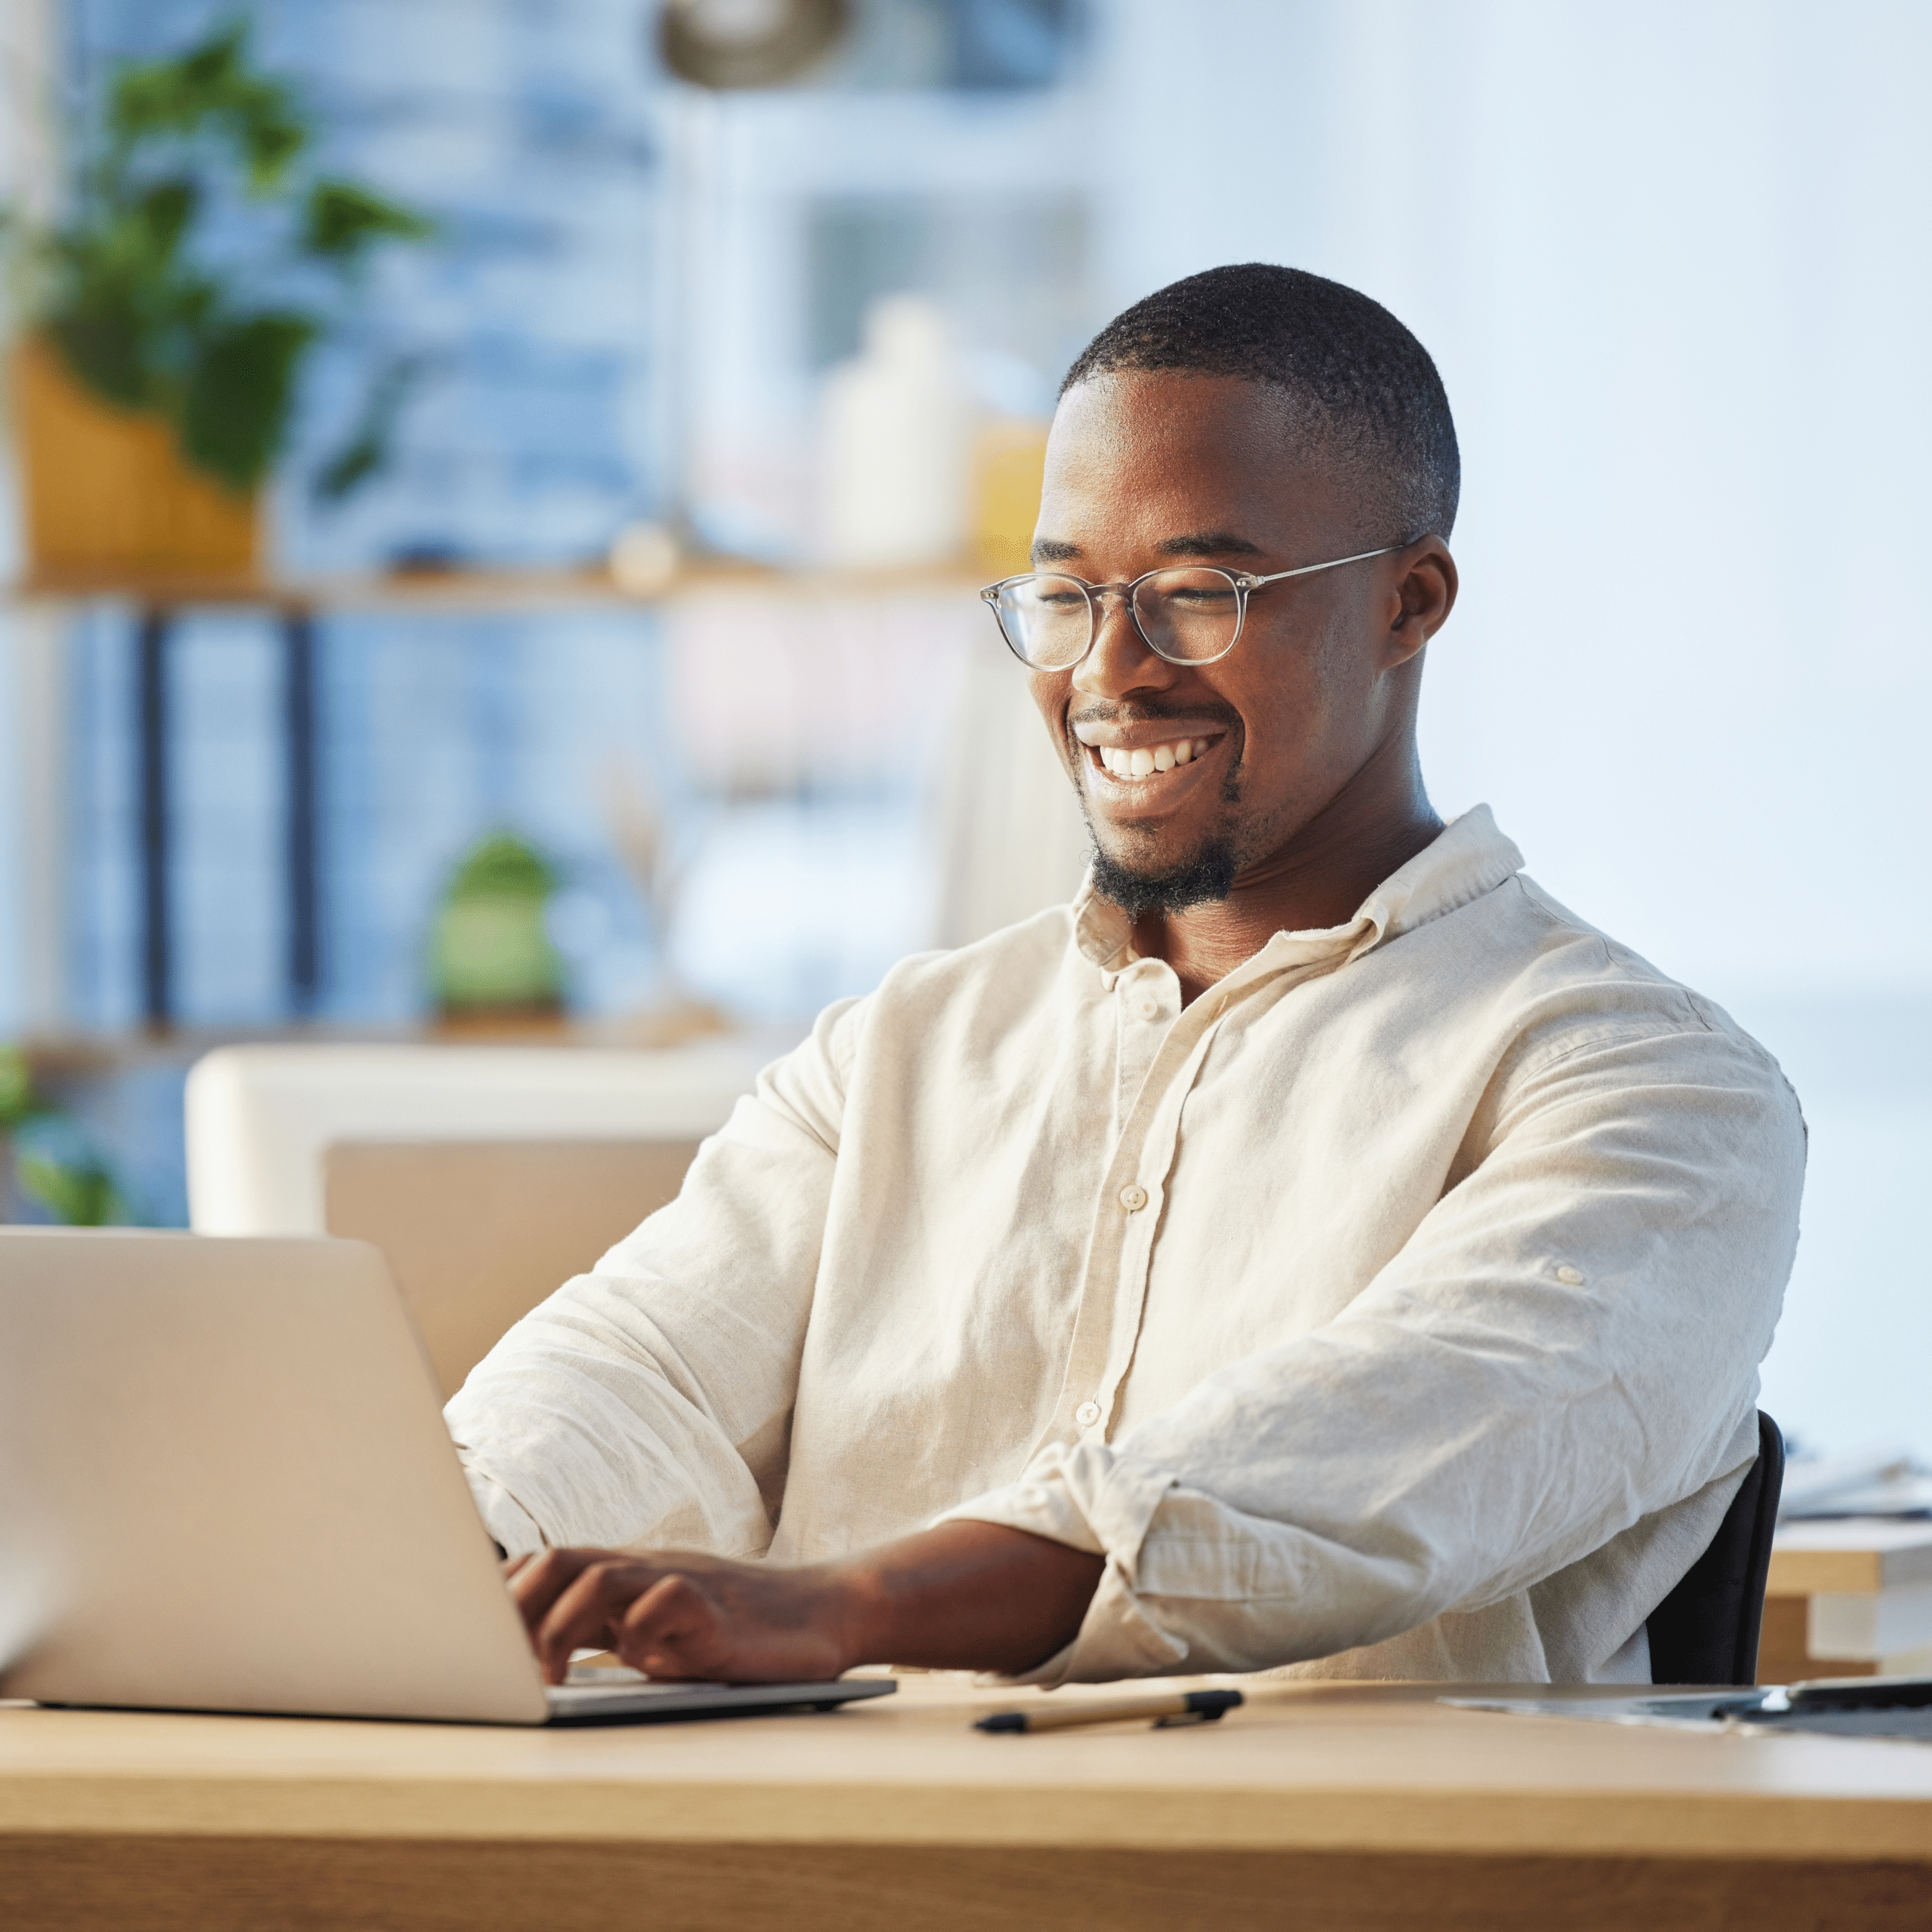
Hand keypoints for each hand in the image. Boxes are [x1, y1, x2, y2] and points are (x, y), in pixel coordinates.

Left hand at [507, 1522, 1103, 1684]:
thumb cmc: (737, 1624)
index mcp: (628, 1569)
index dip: (500, 1595)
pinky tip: (640, 1662)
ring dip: (562, 1627)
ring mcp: (682, 1583)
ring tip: (550, 1677)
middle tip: (496, 1663)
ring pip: (601, 1580)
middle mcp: (648, 1567)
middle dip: (515, 1609)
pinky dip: (642, 1633)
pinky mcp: (718, 1610)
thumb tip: (532, 1647)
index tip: (468, 1638)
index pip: (545, 1563)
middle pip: (558, 1560)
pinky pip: (667, 1606)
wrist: (828, 1609)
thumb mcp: (659, 1623)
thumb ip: (606, 1625)